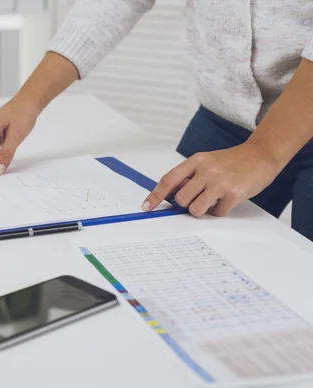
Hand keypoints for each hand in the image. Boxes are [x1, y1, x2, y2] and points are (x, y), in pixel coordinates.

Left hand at [142, 141, 281, 216]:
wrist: (261, 155)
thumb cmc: (230, 162)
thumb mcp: (206, 162)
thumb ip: (188, 176)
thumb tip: (168, 196)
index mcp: (196, 161)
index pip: (168, 180)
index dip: (155, 196)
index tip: (146, 207)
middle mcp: (206, 170)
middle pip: (181, 199)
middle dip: (186, 204)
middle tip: (198, 198)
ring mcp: (220, 182)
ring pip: (196, 209)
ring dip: (202, 210)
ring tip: (212, 199)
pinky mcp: (234, 193)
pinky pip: (217, 213)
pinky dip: (220, 210)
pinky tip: (227, 199)